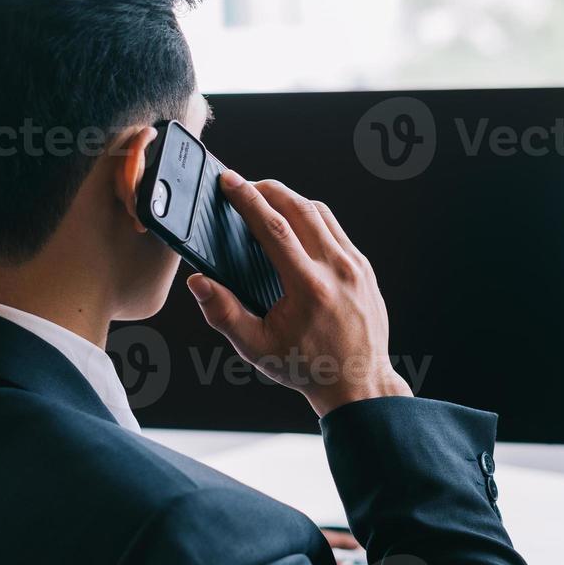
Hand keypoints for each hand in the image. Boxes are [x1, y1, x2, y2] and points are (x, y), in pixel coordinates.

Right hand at [187, 172, 411, 415]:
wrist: (358, 384)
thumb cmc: (307, 368)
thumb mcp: (258, 348)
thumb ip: (224, 314)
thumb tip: (198, 282)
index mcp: (310, 287)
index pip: (274, 227)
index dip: (248, 199)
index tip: (229, 181)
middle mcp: (338, 270)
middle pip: (300, 208)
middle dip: (268, 189)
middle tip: (244, 186)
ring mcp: (356, 267)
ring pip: (321, 214)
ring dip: (291, 200)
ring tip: (266, 202)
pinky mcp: (365, 269)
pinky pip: (336, 231)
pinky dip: (312, 219)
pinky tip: (294, 227)